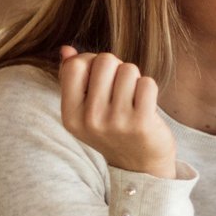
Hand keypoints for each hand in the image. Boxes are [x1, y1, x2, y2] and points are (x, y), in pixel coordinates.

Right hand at [58, 46, 176, 178]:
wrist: (140, 166)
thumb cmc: (113, 128)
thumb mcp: (85, 109)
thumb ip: (73, 78)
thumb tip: (66, 48)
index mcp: (70, 115)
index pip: (76, 65)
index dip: (92, 62)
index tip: (101, 77)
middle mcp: (90, 119)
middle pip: (105, 61)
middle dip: (117, 68)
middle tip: (120, 88)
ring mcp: (116, 122)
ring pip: (129, 69)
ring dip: (134, 79)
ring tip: (132, 99)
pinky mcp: (141, 123)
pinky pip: (147, 83)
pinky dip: (148, 89)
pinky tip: (145, 106)